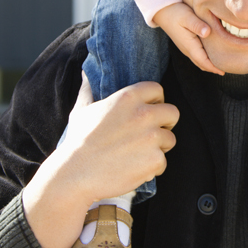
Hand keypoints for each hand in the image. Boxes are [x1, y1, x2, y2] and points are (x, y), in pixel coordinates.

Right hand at [62, 74, 179, 200]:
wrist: (74, 175)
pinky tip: (135, 169)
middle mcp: (144, 114)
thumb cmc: (78, 142)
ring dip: (158, 147)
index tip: (149, 110)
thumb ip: (89, 90)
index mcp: (128, 97)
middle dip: (165, 123)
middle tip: (150, 134)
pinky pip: (163, 162)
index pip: (158, 89)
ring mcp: (151, 137)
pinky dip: (152, 168)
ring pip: (169, 139)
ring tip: (137, 154)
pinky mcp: (155, 159)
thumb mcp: (82, 110)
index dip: (155, 101)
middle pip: (173, 113)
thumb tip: (85, 72)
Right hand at [154, 2, 224, 74]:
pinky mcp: (186, 43)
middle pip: (202, 64)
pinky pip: (198, 55)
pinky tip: (213, 53)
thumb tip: (207, 32)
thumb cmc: (176, 13)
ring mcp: (186, 47)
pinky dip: (206, 58)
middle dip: (213, 68)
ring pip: (199, 60)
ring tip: (222, 63)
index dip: (213, 67)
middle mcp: (187, 49)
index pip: (203, 61)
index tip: (224, 72)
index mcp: (189, 45)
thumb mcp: (187, 16)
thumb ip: (197, 25)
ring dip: (209, 64)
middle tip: (227, 68)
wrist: (163, 11)